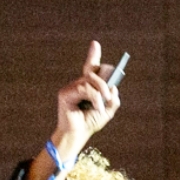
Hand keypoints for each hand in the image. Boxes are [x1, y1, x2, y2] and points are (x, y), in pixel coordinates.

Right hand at [53, 40, 119, 159]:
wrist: (78, 135)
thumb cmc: (90, 123)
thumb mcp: (107, 111)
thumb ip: (112, 99)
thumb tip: (114, 88)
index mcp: (88, 86)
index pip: (91, 68)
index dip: (93, 55)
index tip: (95, 44)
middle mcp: (79, 84)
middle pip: (93, 72)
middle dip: (105, 82)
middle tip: (109, 96)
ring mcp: (71, 87)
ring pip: (89, 80)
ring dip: (101, 91)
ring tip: (103, 104)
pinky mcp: (65, 93)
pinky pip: (84, 88)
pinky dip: (94, 97)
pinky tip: (97, 108)